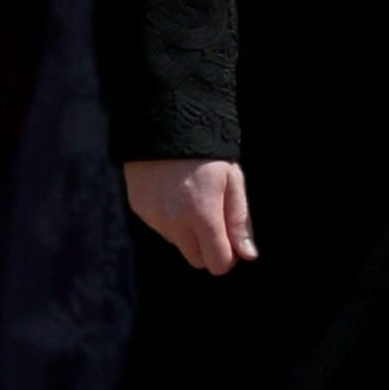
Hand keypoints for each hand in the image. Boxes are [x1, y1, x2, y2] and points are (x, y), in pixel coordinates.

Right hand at [125, 157, 257, 273]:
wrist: (165, 125)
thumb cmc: (207, 153)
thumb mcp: (232, 181)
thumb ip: (239, 221)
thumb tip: (247, 256)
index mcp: (203, 215)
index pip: (217, 263)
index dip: (228, 256)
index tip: (232, 239)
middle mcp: (175, 223)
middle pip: (197, 259)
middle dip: (209, 247)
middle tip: (215, 217)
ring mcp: (154, 218)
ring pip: (179, 243)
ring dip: (189, 232)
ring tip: (193, 198)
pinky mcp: (140, 211)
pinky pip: (161, 228)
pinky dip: (171, 219)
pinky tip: (175, 194)